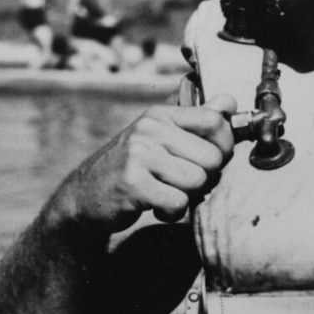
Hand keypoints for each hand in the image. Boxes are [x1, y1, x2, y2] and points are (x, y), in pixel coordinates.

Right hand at [65, 92, 236, 231]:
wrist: (84, 197)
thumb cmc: (132, 169)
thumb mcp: (160, 139)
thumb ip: (195, 121)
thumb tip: (229, 101)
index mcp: (159, 116)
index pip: (214, 120)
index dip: (225, 145)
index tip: (213, 159)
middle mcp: (148, 130)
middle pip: (212, 157)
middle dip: (205, 178)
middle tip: (181, 183)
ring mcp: (138, 155)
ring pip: (198, 182)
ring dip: (187, 197)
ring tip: (165, 193)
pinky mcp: (132, 184)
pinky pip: (178, 203)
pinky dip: (172, 212)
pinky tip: (155, 207)